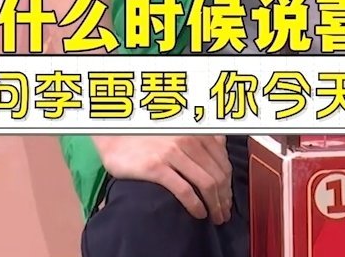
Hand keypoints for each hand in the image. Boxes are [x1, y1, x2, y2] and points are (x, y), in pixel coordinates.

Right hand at [93, 134, 231, 221]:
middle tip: (224, 213)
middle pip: (218, 175)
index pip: (223, 163)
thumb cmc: (147, 133)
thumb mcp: (180, 128)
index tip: (228, 199)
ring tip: (214, 216)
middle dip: (224, 198)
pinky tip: (199, 213)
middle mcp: (190, 140)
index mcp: (198, 131)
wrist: (116, 133)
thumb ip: (201, 135)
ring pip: (206, 183)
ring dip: (215, 204)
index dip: (229, 184)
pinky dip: (196, 204)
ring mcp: (173, 153)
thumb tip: (221, 146)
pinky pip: (184, 189)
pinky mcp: (156, 167)